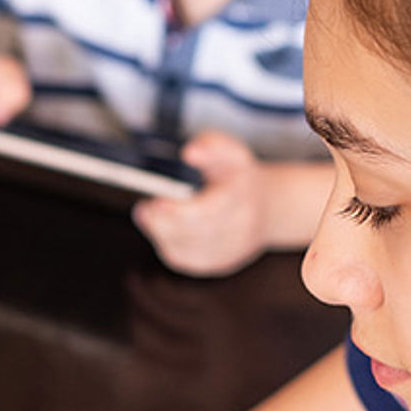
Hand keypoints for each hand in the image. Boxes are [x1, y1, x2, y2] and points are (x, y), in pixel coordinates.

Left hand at [131, 131, 269, 276]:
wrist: (266, 210)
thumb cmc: (240, 179)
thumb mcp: (232, 152)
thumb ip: (211, 145)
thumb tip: (189, 153)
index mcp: (241, 200)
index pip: (204, 212)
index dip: (175, 210)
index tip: (154, 201)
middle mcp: (238, 230)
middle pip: (189, 233)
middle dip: (160, 221)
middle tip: (144, 207)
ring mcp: (227, 252)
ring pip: (182, 249)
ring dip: (160, 232)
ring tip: (148, 214)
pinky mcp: (215, 265)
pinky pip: (182, 259)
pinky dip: (166, 243)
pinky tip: (162, 228)